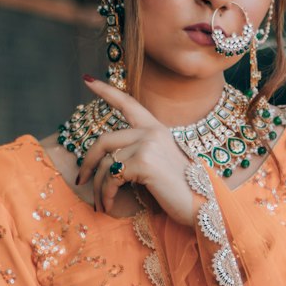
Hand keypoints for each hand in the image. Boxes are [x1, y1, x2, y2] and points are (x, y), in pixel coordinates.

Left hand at [76, 78, 195, 225]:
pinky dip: (106, 194)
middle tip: (81, 180)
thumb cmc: (181, 189)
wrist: (204, 204)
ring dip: (99, 187)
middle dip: (87, 163)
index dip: (106, 91)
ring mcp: (148, 145)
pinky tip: (108, 205)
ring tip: (101, 204)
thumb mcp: (161, 162)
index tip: (87, 79)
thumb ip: (139, 153)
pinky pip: (112, 178)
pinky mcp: (144, 162)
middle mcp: (151, 132)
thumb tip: (109, 161)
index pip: (127, 103)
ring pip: (106, 163)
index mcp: (156, 129)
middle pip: (104, 140)